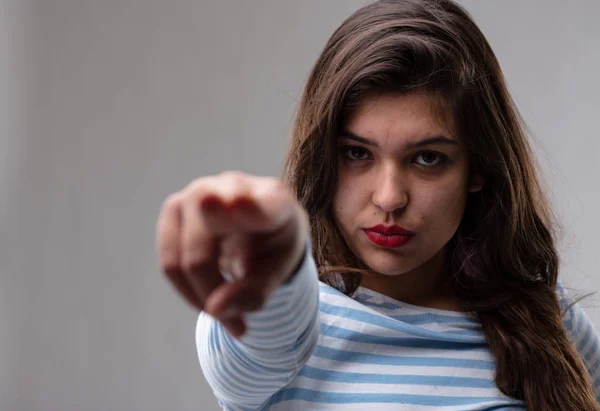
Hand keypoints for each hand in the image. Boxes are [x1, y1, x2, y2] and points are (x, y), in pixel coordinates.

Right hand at [156, 171, 308, 336]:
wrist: (262, 226)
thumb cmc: (274, 245)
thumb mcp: (279, 272)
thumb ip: (254, 292)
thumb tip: (215, 310)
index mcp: (273, 200)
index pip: (257, 205)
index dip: (247, 208)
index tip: (237, 204)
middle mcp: (231, 187)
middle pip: (203, 250)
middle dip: (214, 295)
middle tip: (238, 326)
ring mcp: (198, 193)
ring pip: (179, 259)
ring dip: (200, 297)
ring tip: (228, 317)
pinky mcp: (174, 207)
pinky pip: (169, 261)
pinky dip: (188, 289)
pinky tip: (210, 298)